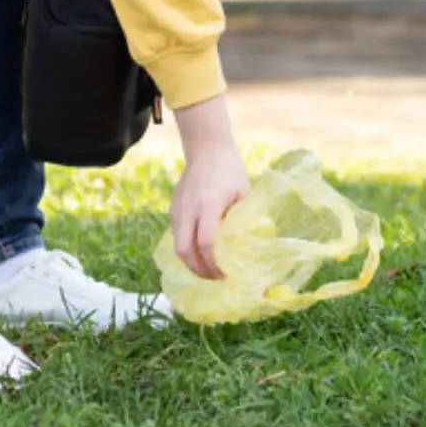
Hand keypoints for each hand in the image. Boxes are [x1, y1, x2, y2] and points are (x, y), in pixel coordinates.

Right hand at [170, 96, 250, 278]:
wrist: (207, 149)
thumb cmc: (230, 171)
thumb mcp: (244, 193)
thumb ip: (245, 218)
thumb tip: (252, 245)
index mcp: (208, 205)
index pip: (205, 243)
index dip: (213, 264)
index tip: (225, 274)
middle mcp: (188, 210)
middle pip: (184, 251)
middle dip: (198, 270)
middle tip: (214, 278)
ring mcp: (178, 209)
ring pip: (177, 245)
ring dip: (191, 262)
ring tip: (208, 269)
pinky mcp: (173, 209)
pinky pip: (177, 235)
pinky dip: (187, 248)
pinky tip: (200, 252)